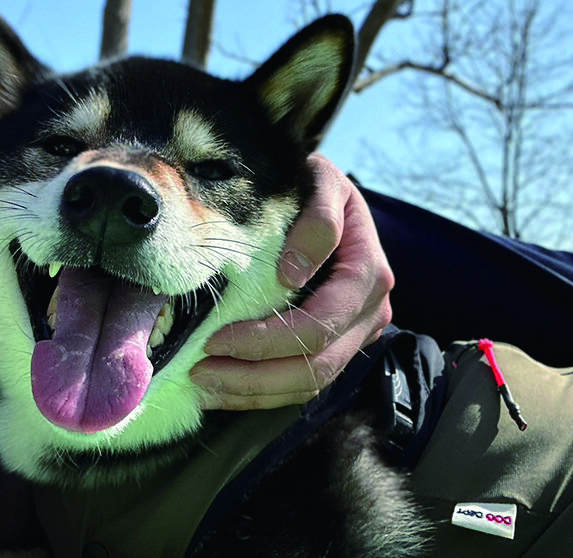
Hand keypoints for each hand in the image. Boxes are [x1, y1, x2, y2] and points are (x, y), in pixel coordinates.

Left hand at [191, 153, 393, 409]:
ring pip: (310, 384)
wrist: (331, 197)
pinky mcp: (338, 346)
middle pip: (316, 365)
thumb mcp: (322, 181)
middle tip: (201, 369)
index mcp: (369, 274)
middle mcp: (371, 312)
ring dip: (254, 390)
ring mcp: (358, 335)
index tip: (216, 336)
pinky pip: (302, 383)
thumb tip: (290, 275)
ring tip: (204, 383)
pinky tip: (222, 388)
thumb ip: (318, 217)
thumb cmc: (317, 185)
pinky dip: (261, 391)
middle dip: (254, 375)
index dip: (268, 339)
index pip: (320, 324)